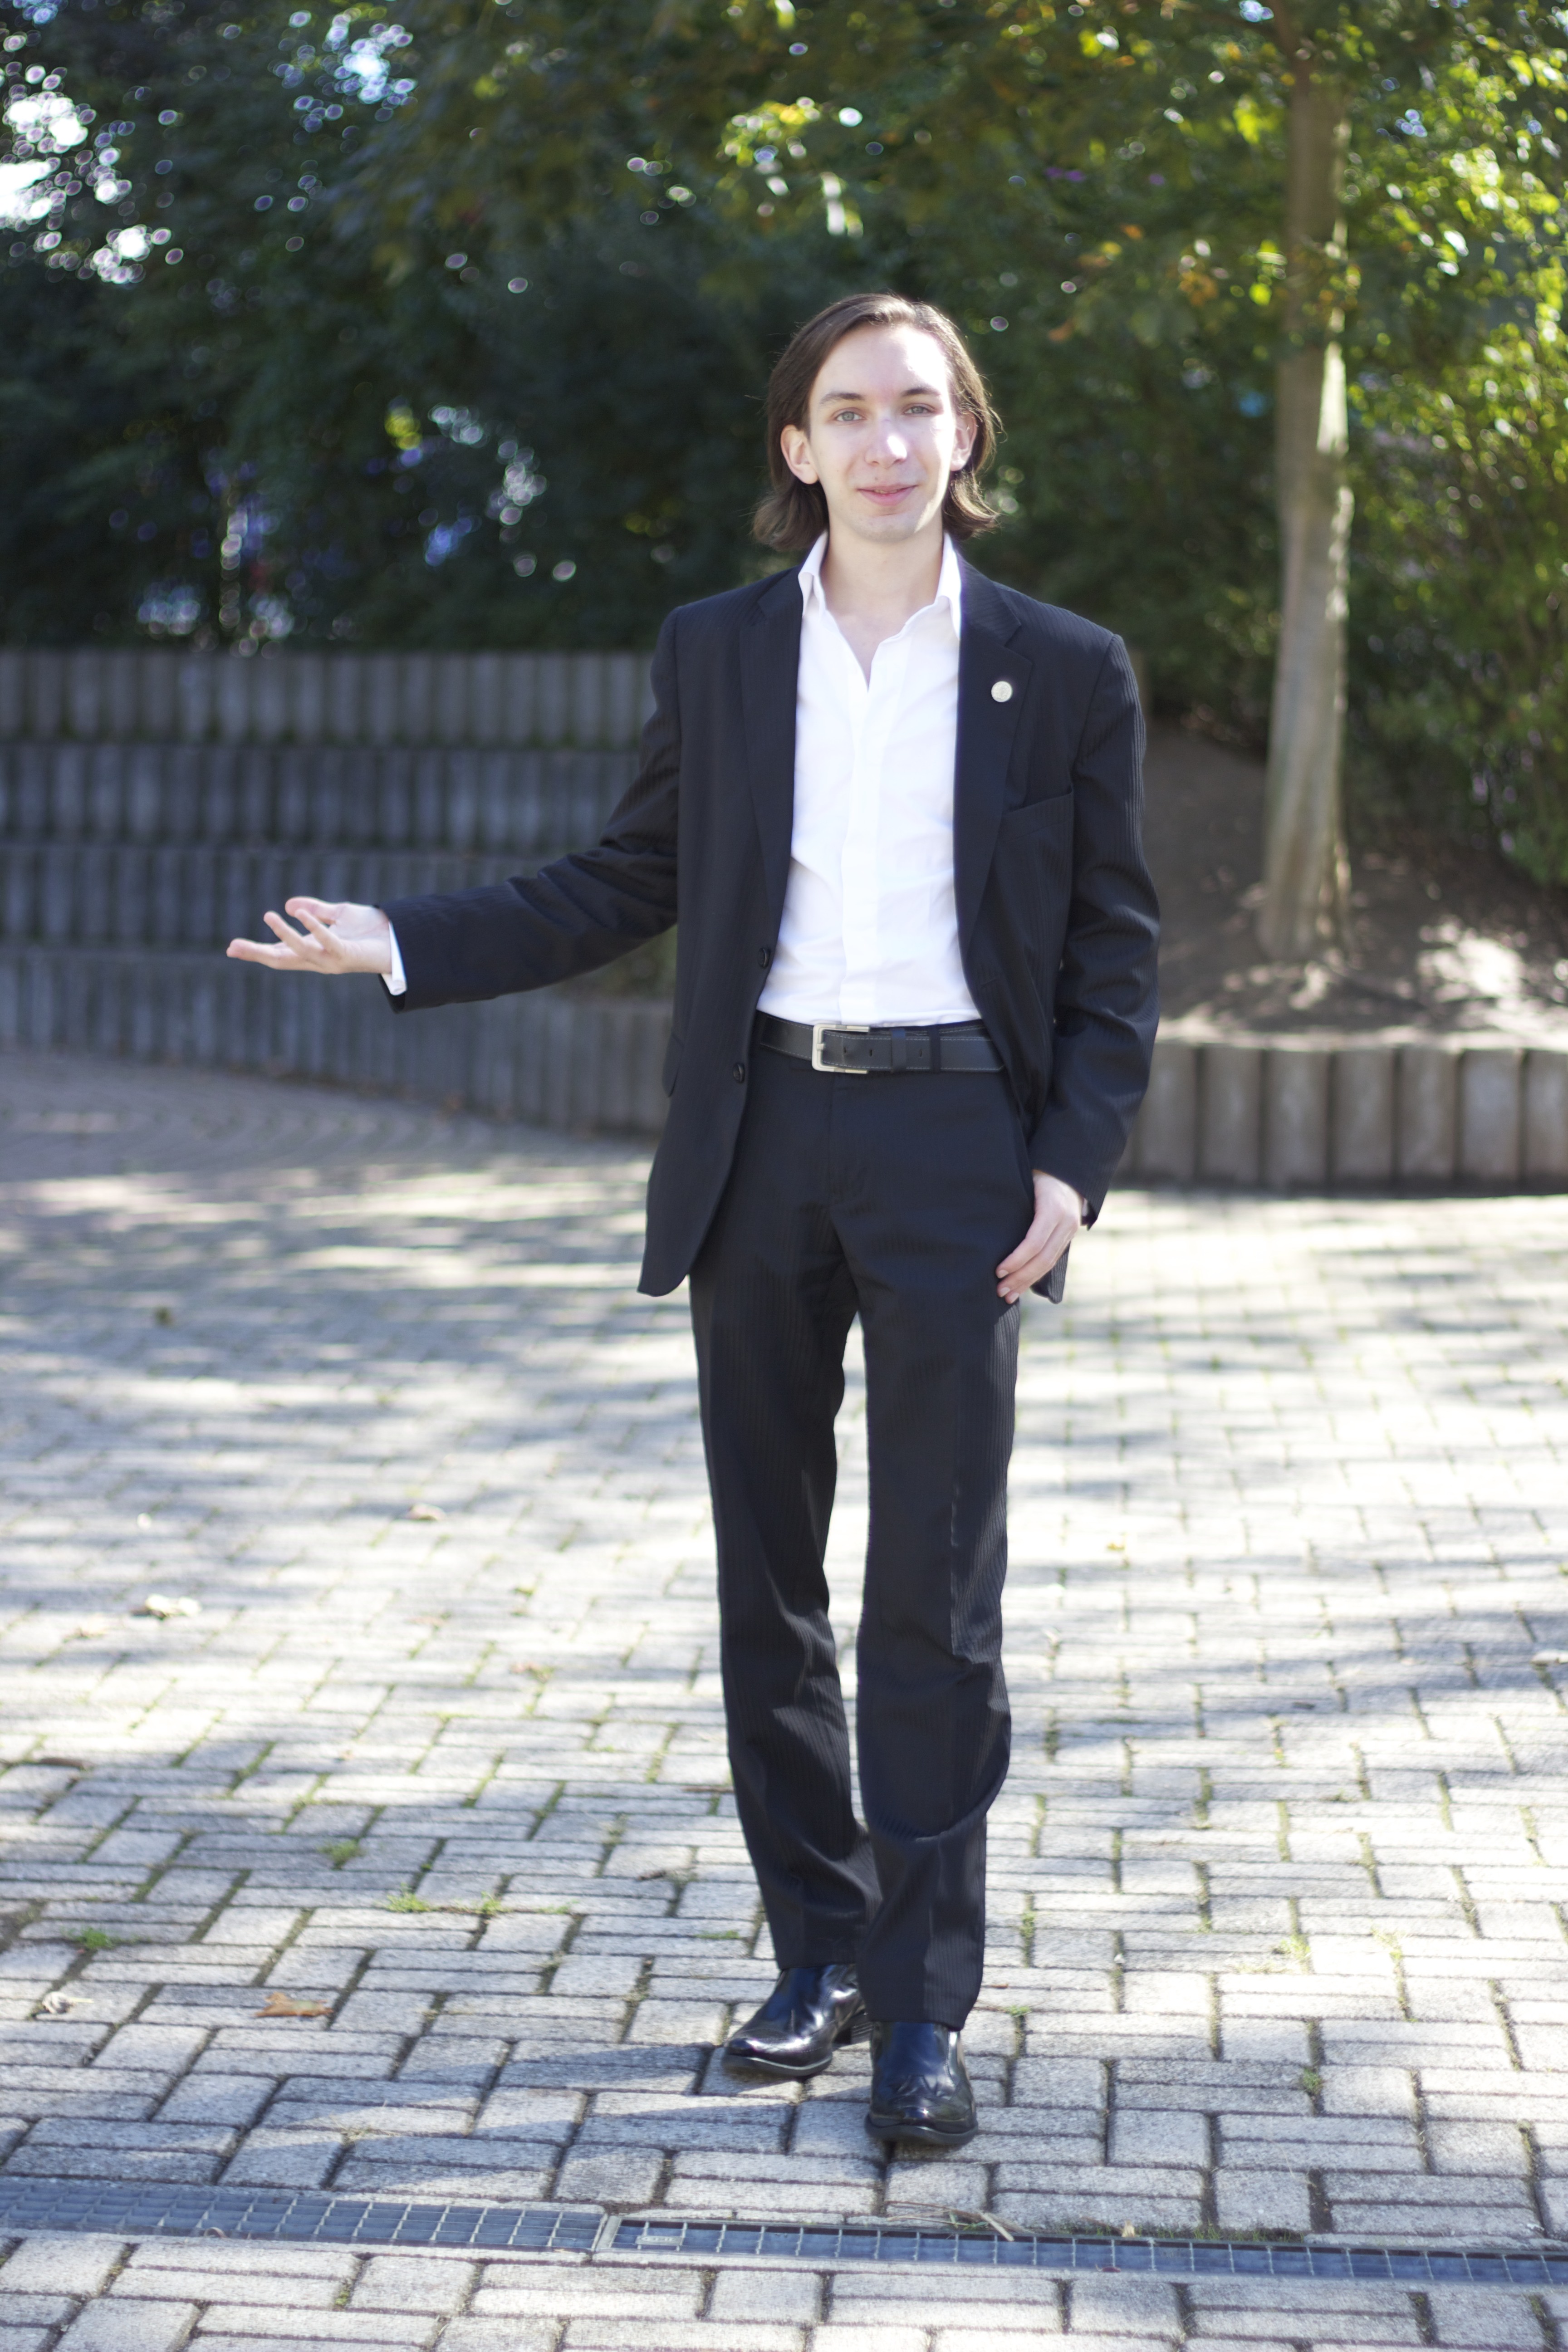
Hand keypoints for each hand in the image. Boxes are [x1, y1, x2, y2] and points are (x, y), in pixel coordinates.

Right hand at [226, 898, 391, 976]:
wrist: (400, 938)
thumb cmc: (370, 929)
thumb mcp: (338, 914)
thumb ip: (315, 910)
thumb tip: (290, 904)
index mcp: (313, 951)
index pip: (279, 952)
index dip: (256, 950)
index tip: (231, 947)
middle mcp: (319, 960)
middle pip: (282, 960)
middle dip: (257, 954)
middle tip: (233, 947)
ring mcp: (332, 961)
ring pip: (300, 952)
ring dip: (283, 934)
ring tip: (268, 916)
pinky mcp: (347, 954)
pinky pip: (326, 942)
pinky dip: (313, 928)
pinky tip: (299, 913)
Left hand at [996, 1171, 1084, 1303]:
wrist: (1069, 1172)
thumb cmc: (1036, 1175)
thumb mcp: (1025, 1182)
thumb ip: (1012, 1202)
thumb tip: (985, 1226)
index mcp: (1053, 1208)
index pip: (1034, 1242)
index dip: (1016, 1259)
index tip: (998, 1271)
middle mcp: (1066, 1222)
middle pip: (1043, 1258)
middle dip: (1021, 1277)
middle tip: (1000, 1291)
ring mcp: (1070, 1231)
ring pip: (1049, 1263)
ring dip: (1028, 1282)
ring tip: (1008, 1296)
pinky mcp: (1068, 1237)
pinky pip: (1052, 1260)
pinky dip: (1036, 1275)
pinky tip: (1022, 1286)